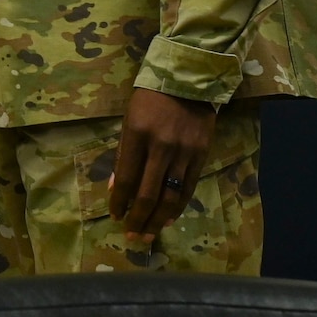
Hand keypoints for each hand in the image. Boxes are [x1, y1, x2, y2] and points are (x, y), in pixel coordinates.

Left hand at [109, 87, 217, 241]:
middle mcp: (161, 147)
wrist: (187, 80)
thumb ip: (123, 156)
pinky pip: (188, 188)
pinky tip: (168, 219)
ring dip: (158, 220)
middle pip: (149, 194)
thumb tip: (116, 189)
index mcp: (137, 135)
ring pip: (171, 197)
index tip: (114, 217)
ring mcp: (183, 152)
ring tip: (148, 235)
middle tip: (132, 236)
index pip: (127, 178)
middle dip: (138, 219)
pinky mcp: (201, 155)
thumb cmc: (149, 100)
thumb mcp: (128, 121)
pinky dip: (177, 207)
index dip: (120, 202)